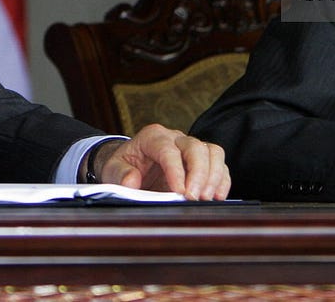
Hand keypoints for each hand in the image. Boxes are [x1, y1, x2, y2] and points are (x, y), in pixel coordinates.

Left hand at [91, 124, 229, 200]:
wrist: (131, 166)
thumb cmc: (123, 166)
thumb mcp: (112, 169)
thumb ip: (120, 174)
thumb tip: (131, 181)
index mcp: (153, 137)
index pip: (168, 150)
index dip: (175, 170)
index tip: (179, 191)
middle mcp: (175, 138)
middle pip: (195, 147)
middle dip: (198, 173)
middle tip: (194, 198)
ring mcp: (191, 148)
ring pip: (212, 152)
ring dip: (213, 176)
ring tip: (207, 198)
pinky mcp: (202, 161)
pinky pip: (219, 165)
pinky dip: (222, 180)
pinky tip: (218, 197)